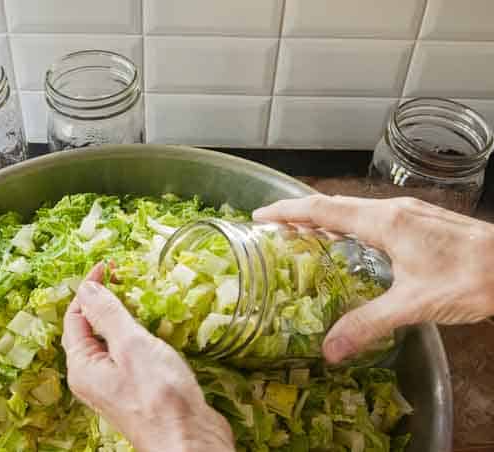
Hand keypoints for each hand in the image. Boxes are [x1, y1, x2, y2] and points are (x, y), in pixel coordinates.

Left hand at [61, 263, 233, 451]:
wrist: (191, 441)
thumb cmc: (159, 395)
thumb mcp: (131, 346)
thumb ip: (107, 314)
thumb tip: (86, 288)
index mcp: (83, 367)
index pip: (75, 317)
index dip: (88, 289)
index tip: (107, 266)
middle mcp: (94, 377)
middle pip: (91, 329)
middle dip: (105, 301)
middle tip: (124, 276)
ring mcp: (117, 384)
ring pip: (114, 342)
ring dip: (125, 317)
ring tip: (141, 296)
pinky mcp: (140, 389)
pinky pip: (132, 354)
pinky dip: (140, 335)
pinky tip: (156, 327)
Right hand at [254, 195, 493, 363]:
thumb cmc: (471, 278)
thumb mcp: (414, 305)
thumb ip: (368, 324)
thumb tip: (329, 349)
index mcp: (383, 222)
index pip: (323, 210)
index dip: (288, 211)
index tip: (260, 216)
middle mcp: (392, 210)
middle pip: (334, 206)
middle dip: (299, 214)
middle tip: (273, 228)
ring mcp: (408, 213)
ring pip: (354, 211)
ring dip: (324, 219)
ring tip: (302, 236)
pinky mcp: (419, 222)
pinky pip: (371, 218)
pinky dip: (348, 226)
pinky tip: (350, 246)